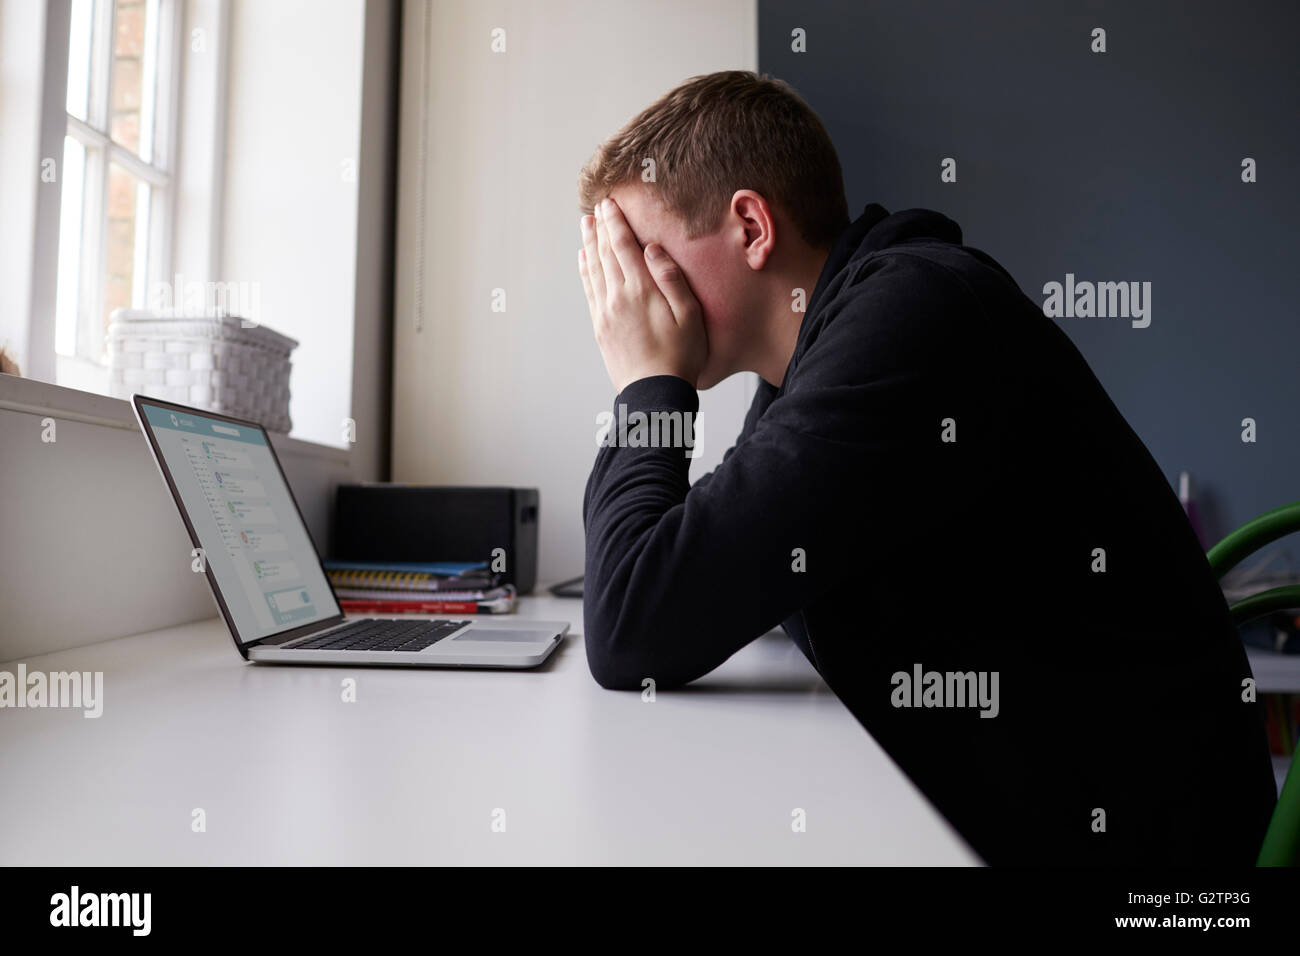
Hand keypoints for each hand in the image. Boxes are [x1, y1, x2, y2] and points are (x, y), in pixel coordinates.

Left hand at [579, 197, 707, 392]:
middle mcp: (618, 297)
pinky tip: (584, 259)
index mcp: (641, 291)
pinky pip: (589, 290)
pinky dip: (585, 270)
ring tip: (586, 224)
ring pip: (593, 269)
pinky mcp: (600, 327)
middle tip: (597, 207)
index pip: (623, 247)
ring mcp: (605, 312)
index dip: (616, 222)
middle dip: (601, 227)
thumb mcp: (689, 316)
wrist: (654, 393)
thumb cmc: (681, 356)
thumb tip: (652, 248)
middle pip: (605, 254)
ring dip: (590, 244)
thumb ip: (671, 279)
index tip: (610, 203)